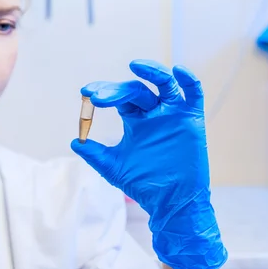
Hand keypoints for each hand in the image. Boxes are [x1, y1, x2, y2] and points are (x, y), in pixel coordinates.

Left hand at [71, 59, 226, 268]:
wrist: (170, 203)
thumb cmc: (144, 184)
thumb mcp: (114, 167)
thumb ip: (95, 154)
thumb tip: (74, 142)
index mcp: (135, 120)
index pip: (119, 97)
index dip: (104, 92)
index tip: (86, 94)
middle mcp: (153, 113)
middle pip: (136, 90)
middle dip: (116, 90)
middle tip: (98, 97)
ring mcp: (173, 114)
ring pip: (164, 84)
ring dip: (152, 71)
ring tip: (134, 65)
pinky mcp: (191, 120)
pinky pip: (193, 95)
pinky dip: (188, 81)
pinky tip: (178, 71)